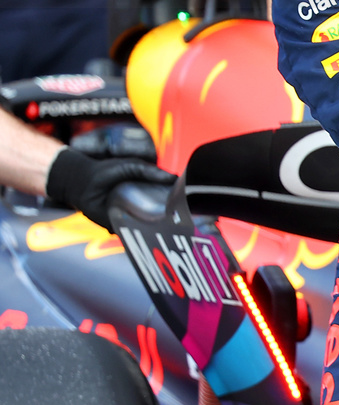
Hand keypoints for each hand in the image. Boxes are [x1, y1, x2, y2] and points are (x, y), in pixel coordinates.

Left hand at [45, 147, 176, 232]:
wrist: (80, 183)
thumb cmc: (106, 172)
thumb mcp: (131, 166)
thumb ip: (150, 171)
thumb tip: (172, 178)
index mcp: (147, 188)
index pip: (167, 196)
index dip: (178, 200)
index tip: (192, 204)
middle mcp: (141, 203)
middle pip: (160, 213)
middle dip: (172, 218)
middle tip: (185, 222)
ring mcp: (130, 215)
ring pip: (148, 225)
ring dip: (158, 229)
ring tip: (173, 233)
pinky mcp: (118, 225)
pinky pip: (131, 233)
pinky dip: (137, 236)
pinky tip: (150, 238)